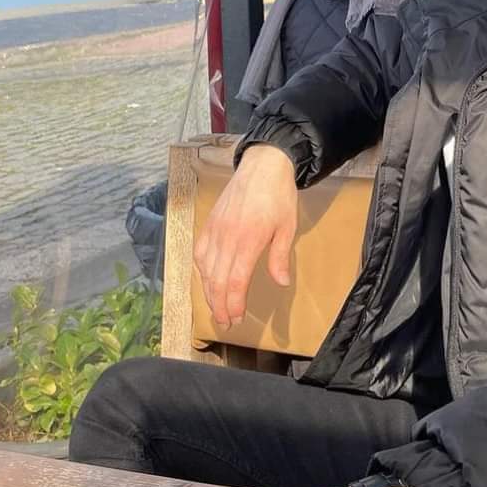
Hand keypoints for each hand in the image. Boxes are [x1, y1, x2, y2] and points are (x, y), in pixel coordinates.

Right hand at [193, 144, 297, 328]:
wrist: (263, 165)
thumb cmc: (279, 196)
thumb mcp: (287, 227)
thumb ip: (279, 257)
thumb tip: (281, 282)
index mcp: (248, 240)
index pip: (235, 280)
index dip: (233, 302)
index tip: (236, 317)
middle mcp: (227, 237)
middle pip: (217, 280)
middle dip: (219, 304)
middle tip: (225, 322)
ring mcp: (215, 229)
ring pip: (205, 269)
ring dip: (209, 291)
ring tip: (216, 307)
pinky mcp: (209, 223)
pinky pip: (199, 253)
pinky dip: (201, 271)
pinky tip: (207, 280)